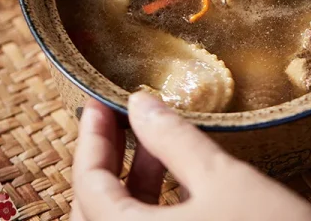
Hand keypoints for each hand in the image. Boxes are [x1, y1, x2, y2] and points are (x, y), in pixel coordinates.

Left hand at [70, 92, 310, 220]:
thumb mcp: (223, 179)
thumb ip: (174, 139)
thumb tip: (138, 102)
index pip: (88, 184)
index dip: (92, 137)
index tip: (98, 101)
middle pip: (95, 209)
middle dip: (107, 159)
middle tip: (120, 118)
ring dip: (130, 185)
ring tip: (153, 145)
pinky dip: (150, 209)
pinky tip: (177, 182)